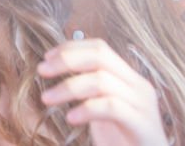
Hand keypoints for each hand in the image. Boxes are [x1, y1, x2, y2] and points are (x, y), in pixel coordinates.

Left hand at [38, 39, 167, 145]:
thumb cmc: (123, 140)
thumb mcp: (103, 109)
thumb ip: (89, 90)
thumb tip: (54, 70)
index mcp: (129, 78)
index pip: (99, 48)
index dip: (70, 48)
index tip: (46, 58)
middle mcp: (139, 86)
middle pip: (100, 57)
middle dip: (66, 60)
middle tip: (41, 71)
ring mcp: (143, 105)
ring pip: (101, 81)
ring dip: (68, 87)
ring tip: (46, 99)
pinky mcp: (142, 125)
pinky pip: (110, 107)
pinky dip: (86, 109)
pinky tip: (70, 118)